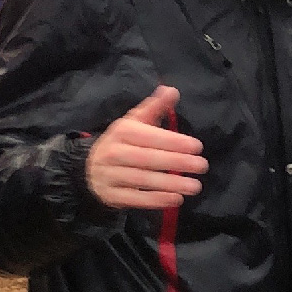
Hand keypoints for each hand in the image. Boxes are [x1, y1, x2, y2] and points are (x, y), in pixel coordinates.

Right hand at [86, 85, 208, 209]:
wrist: (89, 167)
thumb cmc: (121, 142)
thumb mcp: (134, 121)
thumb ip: (155, 107)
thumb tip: (172, 91)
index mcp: (122, 132)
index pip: (149, 136)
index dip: (173, 141)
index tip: (197, 146)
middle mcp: (114, 153)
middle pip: (148, 159)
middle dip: (177, 162)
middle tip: (202, 166)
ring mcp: (111, 176)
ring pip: (143, 180)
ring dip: (171, 184)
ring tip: (195, 186)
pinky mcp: (111, 195)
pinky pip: (135, 199)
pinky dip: (156, 200)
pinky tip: (176, 199)